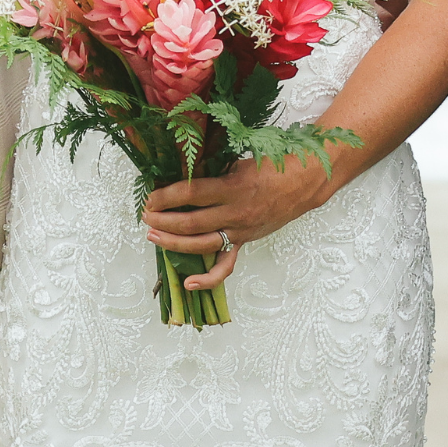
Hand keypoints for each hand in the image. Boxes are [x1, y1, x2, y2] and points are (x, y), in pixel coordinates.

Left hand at [141, 152, 334, 291]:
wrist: (301, 184)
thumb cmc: (269, 166)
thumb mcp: (237, 162)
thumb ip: (212, 171)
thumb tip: (182, 175)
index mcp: (232, 188)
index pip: (190, 194)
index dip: (166, 197)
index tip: (150, 198)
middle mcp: (234, 213)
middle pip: (190, 222)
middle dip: (163, 221)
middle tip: (146, 216)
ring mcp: (239, 231)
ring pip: (201, 245)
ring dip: (173, 243)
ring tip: (153, 236)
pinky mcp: (244, 242)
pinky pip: (225, 266)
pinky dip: (207, 279)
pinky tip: (188, 284)